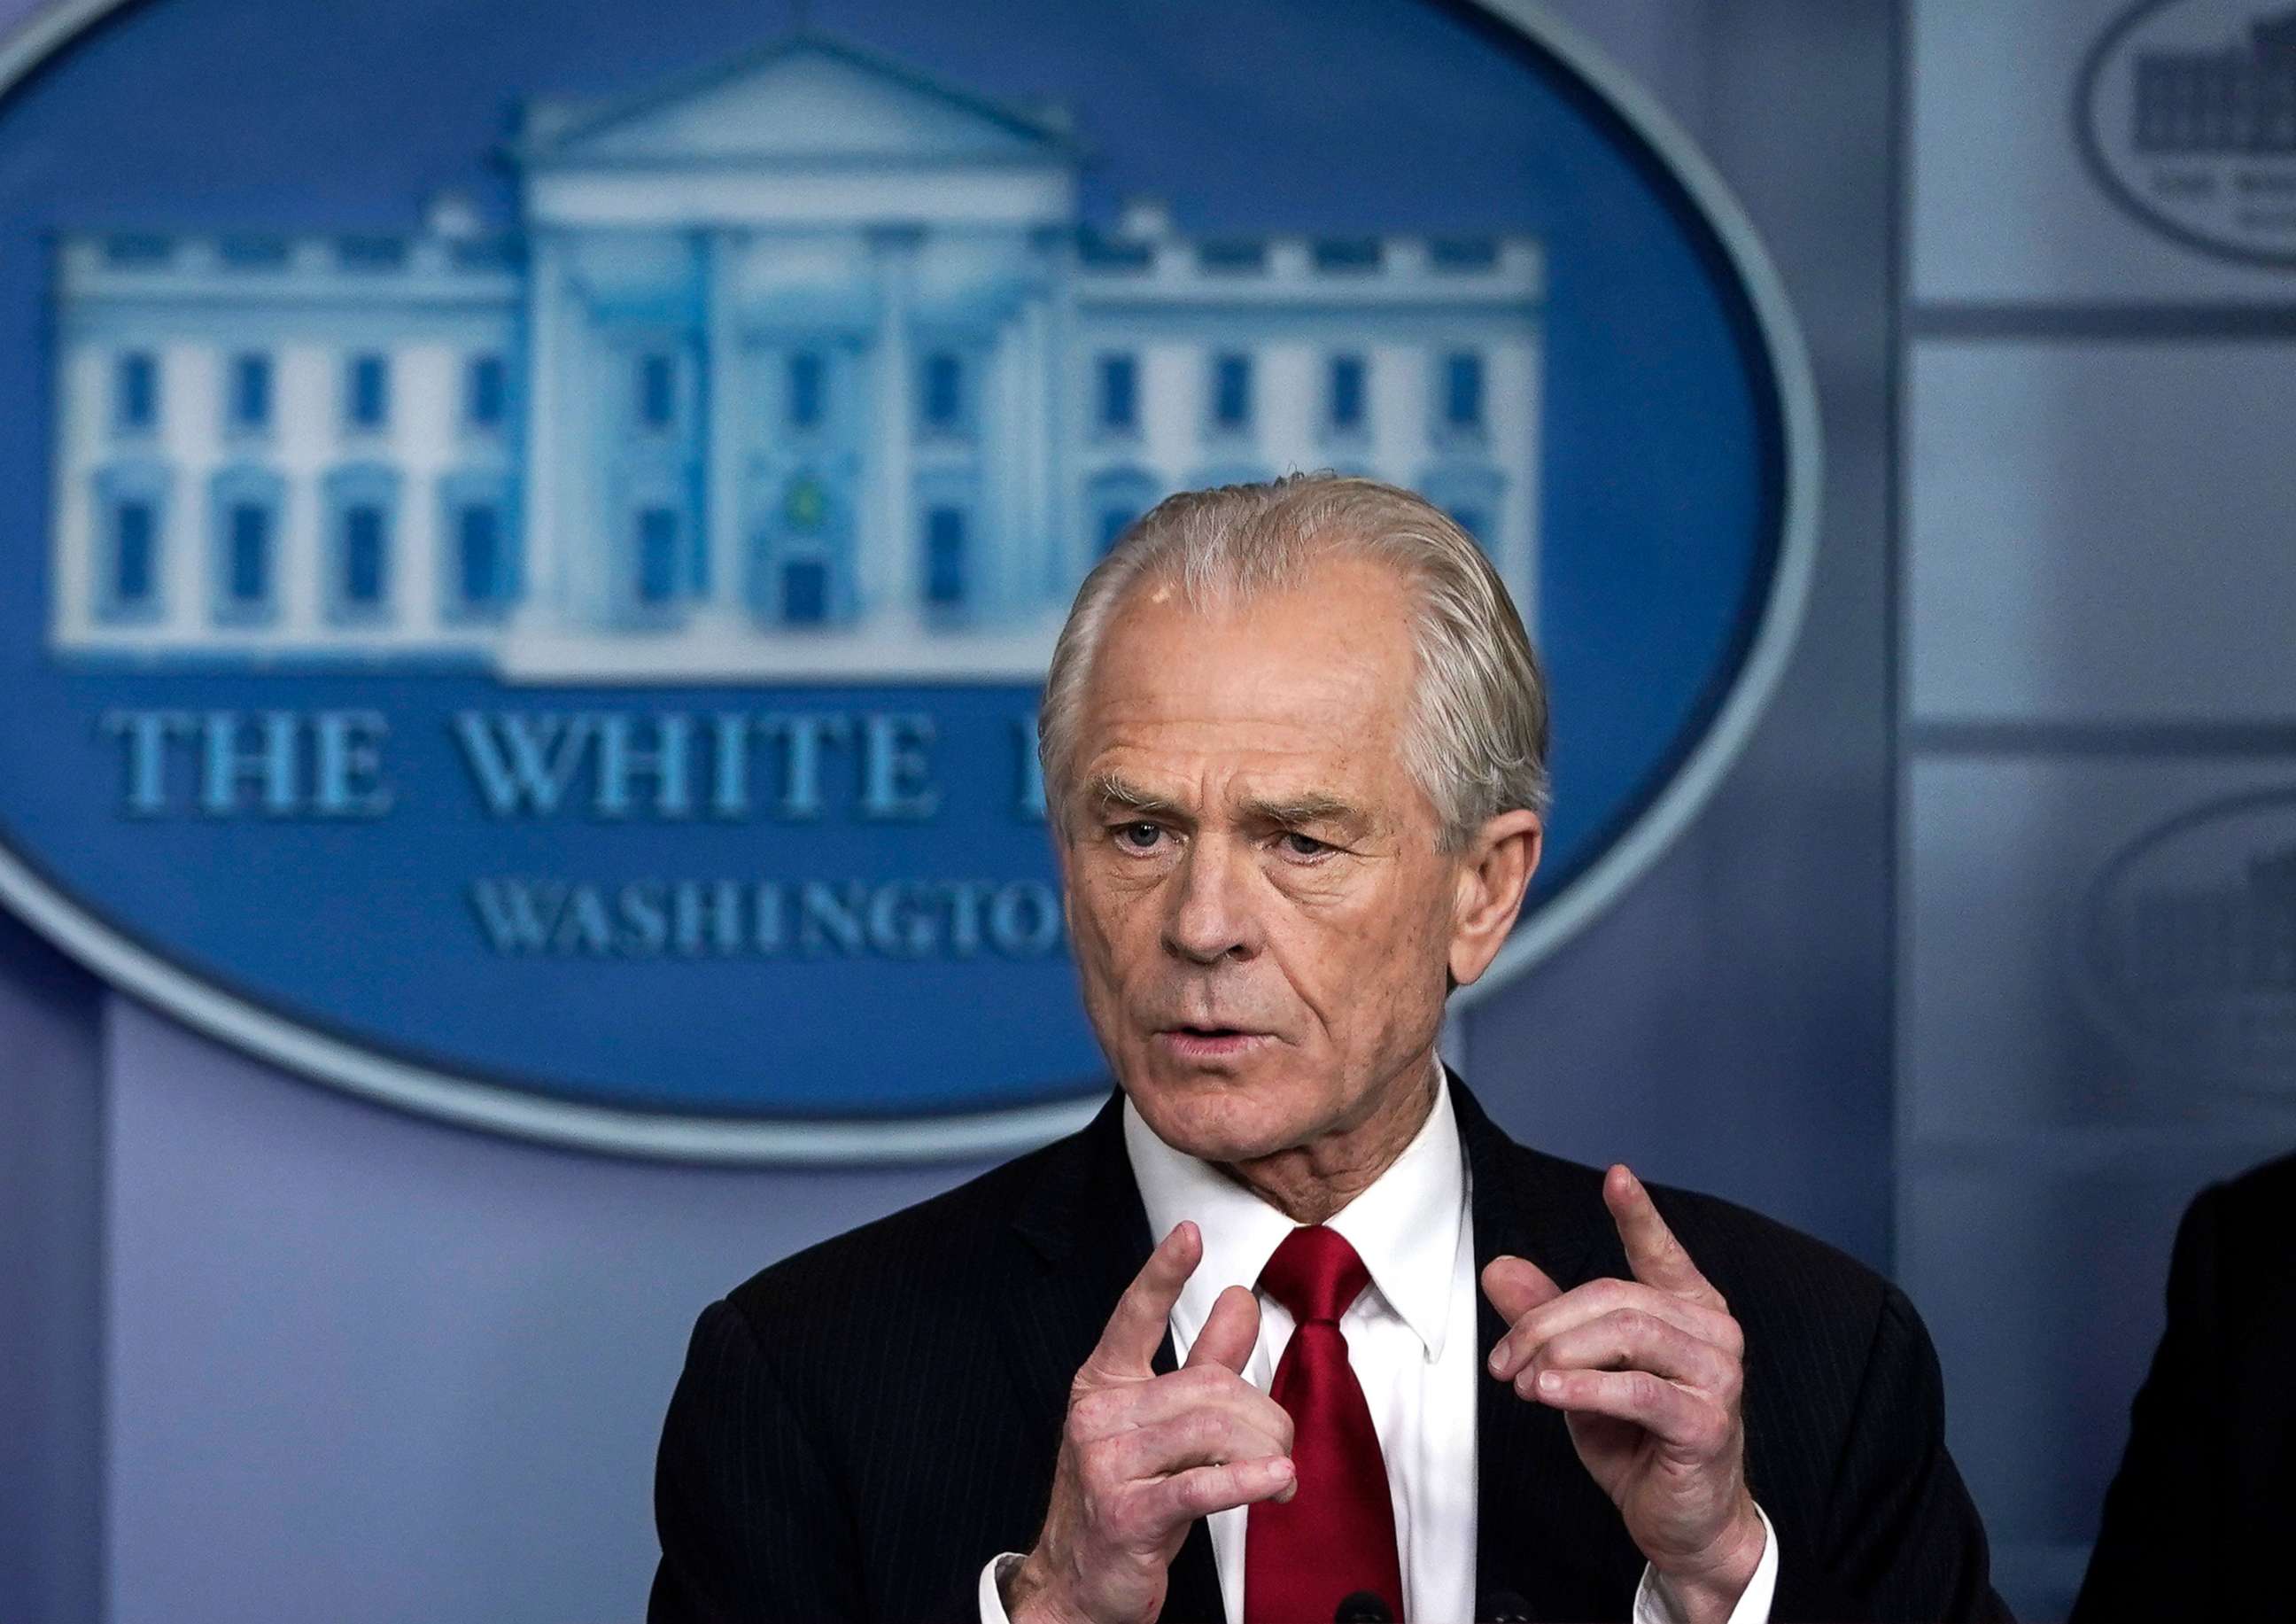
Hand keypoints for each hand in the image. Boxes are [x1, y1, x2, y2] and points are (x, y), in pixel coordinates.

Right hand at [1006, 1221, 1296, 1623]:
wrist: (1078, 1583)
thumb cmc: (1127, 1497)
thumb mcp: (1163, 1425)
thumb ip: (1202, 1362)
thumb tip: (1239, 1300)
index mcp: (1103, 1384)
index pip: (1134, 1316)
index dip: (1163, 1273)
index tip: (1189, 1234)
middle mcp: (1098, 1416)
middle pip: (1206, 1385)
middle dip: (1262, 1414)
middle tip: (1280, 1443)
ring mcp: (1106, 1464)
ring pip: (1211, 1430)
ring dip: (1263, 1452)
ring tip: (1278, 1474)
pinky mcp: (1127, 1514)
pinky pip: (1200, 1485)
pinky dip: (1247, 1482)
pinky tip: (1276, 1482)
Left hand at [1482, 1166, 1764, 1623]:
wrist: (1681, 1524)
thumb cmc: (1636, 1441)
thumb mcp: (1580, 1372)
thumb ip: (1548, 1320)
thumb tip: (1498, 1268)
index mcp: (1688, 1310)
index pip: (1661, 1253)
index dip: (1639, 1215)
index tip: (1617, 1176)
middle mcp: (1713, 1333)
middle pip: (1614, 1297)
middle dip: (1544, 1324)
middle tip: (1503, 1362)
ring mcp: (1719, 1376)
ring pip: (1626, 1333)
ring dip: (1559, 1354)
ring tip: (1522, 1382)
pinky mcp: (1707, 1422)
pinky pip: (1638, 1389)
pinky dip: (1585, 1386)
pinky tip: (1547, 1391)